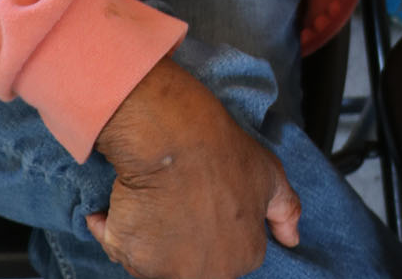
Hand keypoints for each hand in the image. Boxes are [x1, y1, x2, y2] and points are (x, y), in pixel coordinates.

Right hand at [86, 55, 301, 278]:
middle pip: (189, 262)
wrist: (175, 135)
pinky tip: (114, 201)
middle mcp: (206, 275)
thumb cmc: (224, 150)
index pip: (229, 252)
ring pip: (152, 257)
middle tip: (177, 199)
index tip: (203, 201)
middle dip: (181, 238)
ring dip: (147, 234)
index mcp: (243, 258)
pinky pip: (114, 242)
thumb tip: (293, 239)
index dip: (214, 223)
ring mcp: (165, 270)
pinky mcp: (127, 255)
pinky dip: (109, 224)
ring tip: (152, 195)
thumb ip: (286, 210)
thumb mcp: (269, 174)